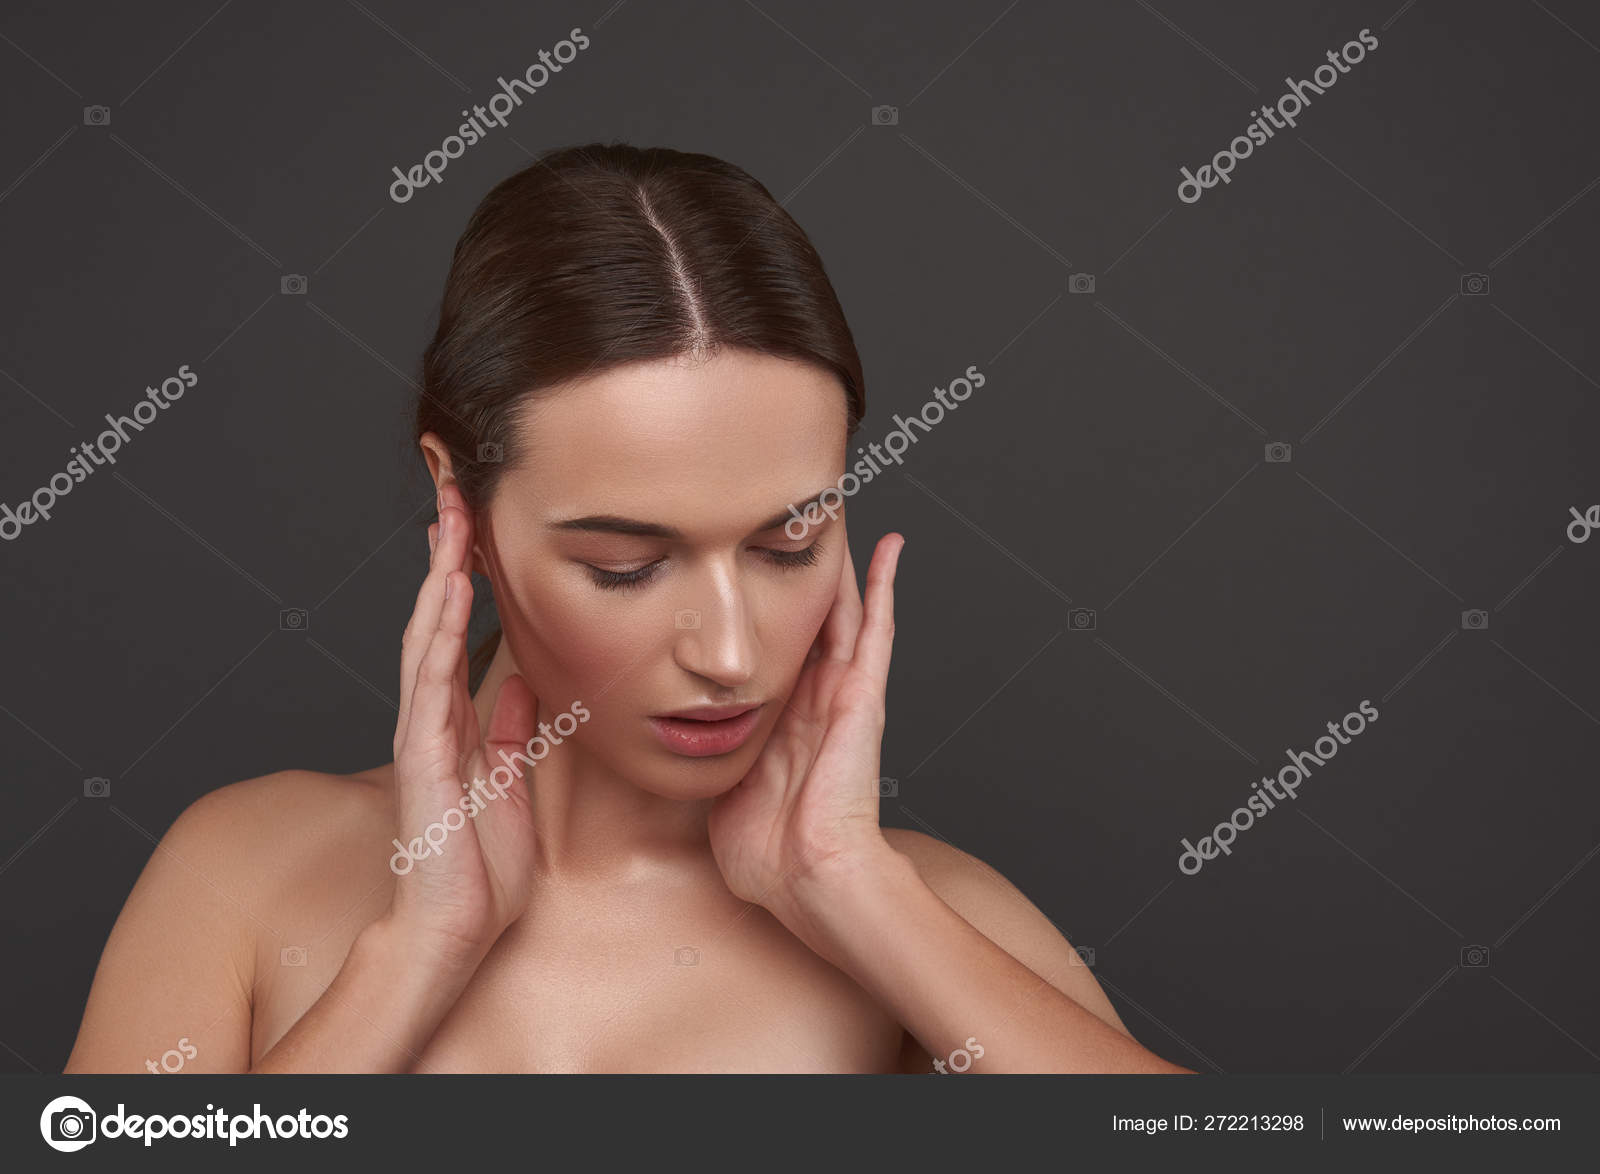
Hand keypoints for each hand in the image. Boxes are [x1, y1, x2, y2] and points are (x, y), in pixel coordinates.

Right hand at [387, 483, 539, 967]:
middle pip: (436, 621)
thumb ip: (512, 735)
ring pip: (427, 636)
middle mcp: (432, 718)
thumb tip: (525, 687)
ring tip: (452, 521)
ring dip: (440, 577)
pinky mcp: (420, 754)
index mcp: (456, 725)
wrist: (454, 930)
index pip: (458, 636)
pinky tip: (448, 589)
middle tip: (455, 497)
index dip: (466, 581)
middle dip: (447, 559)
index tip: (476, 531)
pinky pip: (430, 679)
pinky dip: (439, 630)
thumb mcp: (509, 785)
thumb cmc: (479, 869)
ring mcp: (421, 732)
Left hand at [708, 530, 903, 915]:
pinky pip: (876, 630)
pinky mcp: (864, 695)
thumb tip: (667, 739)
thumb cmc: (765, 852)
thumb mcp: (721, 788)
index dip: (765, 607)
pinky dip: (885, 587)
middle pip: (811, 618)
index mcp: (784, 719)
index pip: (775, 647)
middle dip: (800, 572)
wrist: (805, 877)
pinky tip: (890, 546)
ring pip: (842, 611)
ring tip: (837, 513)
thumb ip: (705, 758)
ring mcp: (844, 694)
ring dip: (841, 564)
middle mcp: (816, 700)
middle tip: (794, 519)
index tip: (749, 566)